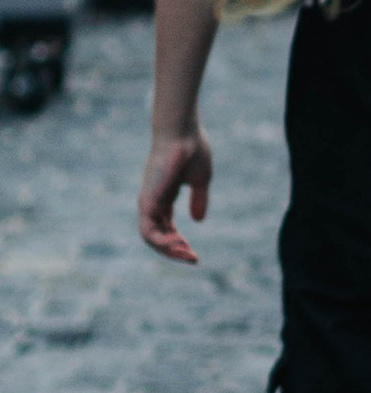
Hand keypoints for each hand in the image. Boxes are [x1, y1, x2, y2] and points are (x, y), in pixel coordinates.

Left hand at [140, 126, 212, 264]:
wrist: (182, 133)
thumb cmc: (192, 150)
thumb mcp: (201, 180)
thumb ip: (199, 200)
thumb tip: (198, 220)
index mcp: (164, 197)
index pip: (167, 228)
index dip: (180, 243)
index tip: (194, 254)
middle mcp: (153, 202)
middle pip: (159, 237)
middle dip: (176, 251)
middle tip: (193, 259)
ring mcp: (148, 202)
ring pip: (151, 238)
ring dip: (169, 251)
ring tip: (187, 255)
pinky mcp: (147, 202)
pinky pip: (148, 232)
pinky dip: (161, 242)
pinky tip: (177, 244)